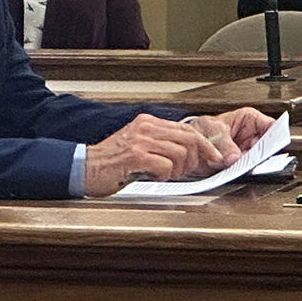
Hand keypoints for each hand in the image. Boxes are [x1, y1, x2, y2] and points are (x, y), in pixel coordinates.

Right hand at [84, 113, 225, 196]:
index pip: (189, 129)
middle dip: (196, 159)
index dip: (207, 145)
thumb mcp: (140, 146)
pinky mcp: (135, 156)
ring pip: (180, 153)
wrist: (84, 168)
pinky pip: (165, 166)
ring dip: (178, 170)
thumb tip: (193, 153)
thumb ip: (163, 145)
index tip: (217, 157)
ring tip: (165, 175)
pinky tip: (154, 177)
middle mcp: (146, 127)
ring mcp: (141, 140)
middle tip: (186, 171)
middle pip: (190, 139)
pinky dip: (165, 176)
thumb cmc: (112, 163)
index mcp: (149, 122)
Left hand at [192, 107, 273, 164]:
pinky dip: (241, 172)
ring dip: (249, 164)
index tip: (271, 144)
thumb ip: (224, 145)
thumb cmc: (201, 129)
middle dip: (261, 154)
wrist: (189, 145)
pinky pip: (246, 170)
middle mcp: (251, 137)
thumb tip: (234, 157)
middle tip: (251, 156)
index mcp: (250, 120)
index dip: (275, 135)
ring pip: (257, 161)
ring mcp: (247, 152)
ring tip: (238, 163)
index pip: (271, 126)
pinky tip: (234, 170)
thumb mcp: (212, 131)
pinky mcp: (240, 165)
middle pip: (266, 146)